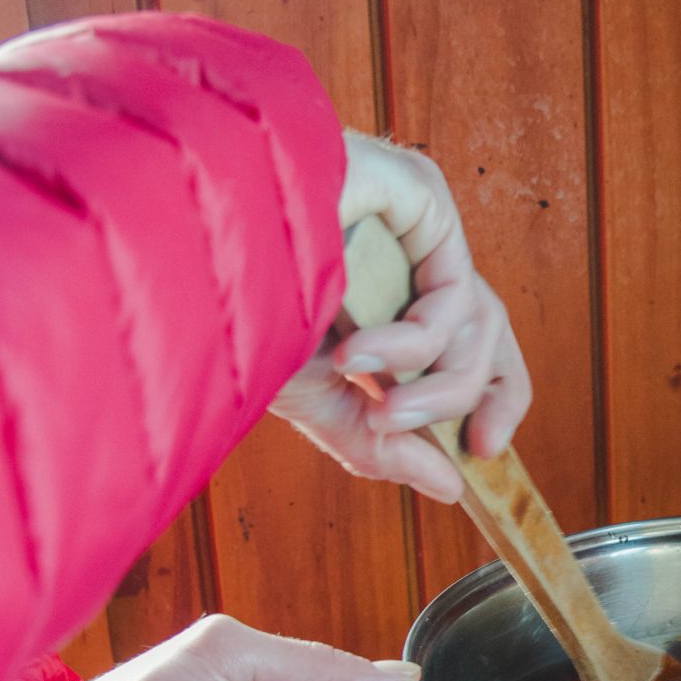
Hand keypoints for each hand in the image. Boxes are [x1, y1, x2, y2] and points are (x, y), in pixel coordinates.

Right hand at [271, 132, 532, 504]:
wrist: (188, 258)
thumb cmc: (234, 311)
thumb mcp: (317, 399)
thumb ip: (382, 444)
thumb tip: (450, 486)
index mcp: (388, 290)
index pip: (470, 341)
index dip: (492, 398)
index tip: (482, 453)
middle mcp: (408, 252)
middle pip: (491, 327)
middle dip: (489, 396)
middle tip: (470, 446)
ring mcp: (415, 222)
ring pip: (478, 322)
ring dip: (437, 391)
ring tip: (381, 412)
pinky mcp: (420, 194)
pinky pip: (454, 291)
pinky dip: (416, 345)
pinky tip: (357, 353)